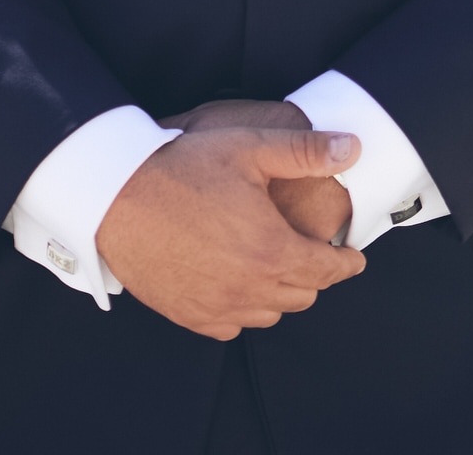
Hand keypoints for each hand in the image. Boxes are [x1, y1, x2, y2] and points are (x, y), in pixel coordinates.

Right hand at [98, 108, 363, 338]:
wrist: (118, 197)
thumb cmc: (184, 167)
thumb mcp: (249, 146)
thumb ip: (305, 150)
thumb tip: (352, 148)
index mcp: (271, 249)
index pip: (326, 270)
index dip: (346, 264)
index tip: (354, 259)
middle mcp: (248, 288)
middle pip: (301, 295)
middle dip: (315, 275)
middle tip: (315, 255)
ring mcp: (216, 306)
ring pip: (269, 314)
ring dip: (282, 293)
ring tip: (278, 266)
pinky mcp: (189, 315)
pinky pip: (231, 326)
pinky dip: (245, 310)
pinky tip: (240, 285)